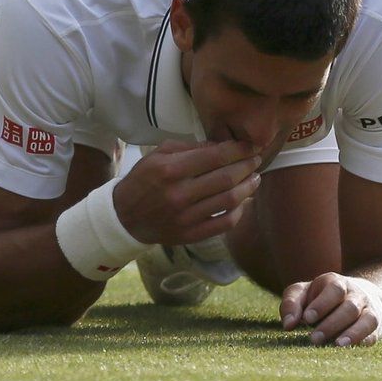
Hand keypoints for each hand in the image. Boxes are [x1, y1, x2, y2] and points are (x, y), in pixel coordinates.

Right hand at [113, 140, 260, 244]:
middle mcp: (179, 193)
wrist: (125, 216)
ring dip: (248, 187)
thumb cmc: (143, 180)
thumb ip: (188, 147)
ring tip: (255, 178)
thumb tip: (219, 146)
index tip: (249, 146)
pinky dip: (239, 211)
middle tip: (256, 159)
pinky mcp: (191, 234)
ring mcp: (186, 216)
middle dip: (247, 166)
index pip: (215, 156)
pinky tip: (242, 201)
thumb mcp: (158, 155)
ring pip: (230, 200)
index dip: (237, 150)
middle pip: (226, 177)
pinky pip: (224, 223)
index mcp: (170, 169)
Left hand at [280, 272, 381, 346]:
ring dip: (352, 333)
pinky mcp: (375, 327)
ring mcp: (368, 310)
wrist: (353, 296)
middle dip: (331, 324)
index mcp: (335, 283)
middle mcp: (355, 295)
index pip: (333, 290)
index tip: (307, 319)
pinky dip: (365, 340)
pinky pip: (374, 333)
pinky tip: (353, 348)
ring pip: (367, 320)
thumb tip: (288, 325)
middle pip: (349, 307)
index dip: (321, 304)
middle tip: (314, 339)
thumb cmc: (319, 296)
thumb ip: (291, 304)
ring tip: (336, 345)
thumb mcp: (302, 293)